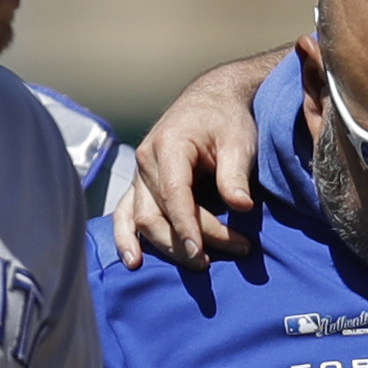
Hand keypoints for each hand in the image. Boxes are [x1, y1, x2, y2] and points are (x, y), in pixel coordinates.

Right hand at [109, 51, 285, 269]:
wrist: (212, 101)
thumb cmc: (227, 120)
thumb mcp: (239, 141)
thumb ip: (235, 174)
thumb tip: (241, 206)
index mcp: (169, 145)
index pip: (174, 194)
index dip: (186, 226)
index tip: (200, 252)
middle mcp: (146, 160)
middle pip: (158, 212)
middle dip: (189, 239)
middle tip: (230, 253)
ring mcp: (140, 174)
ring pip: (141, 218)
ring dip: (165, 246)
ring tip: (197, 265)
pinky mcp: (141, 184)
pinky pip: (125, 214)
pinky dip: (126, 237)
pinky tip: (134, 261)